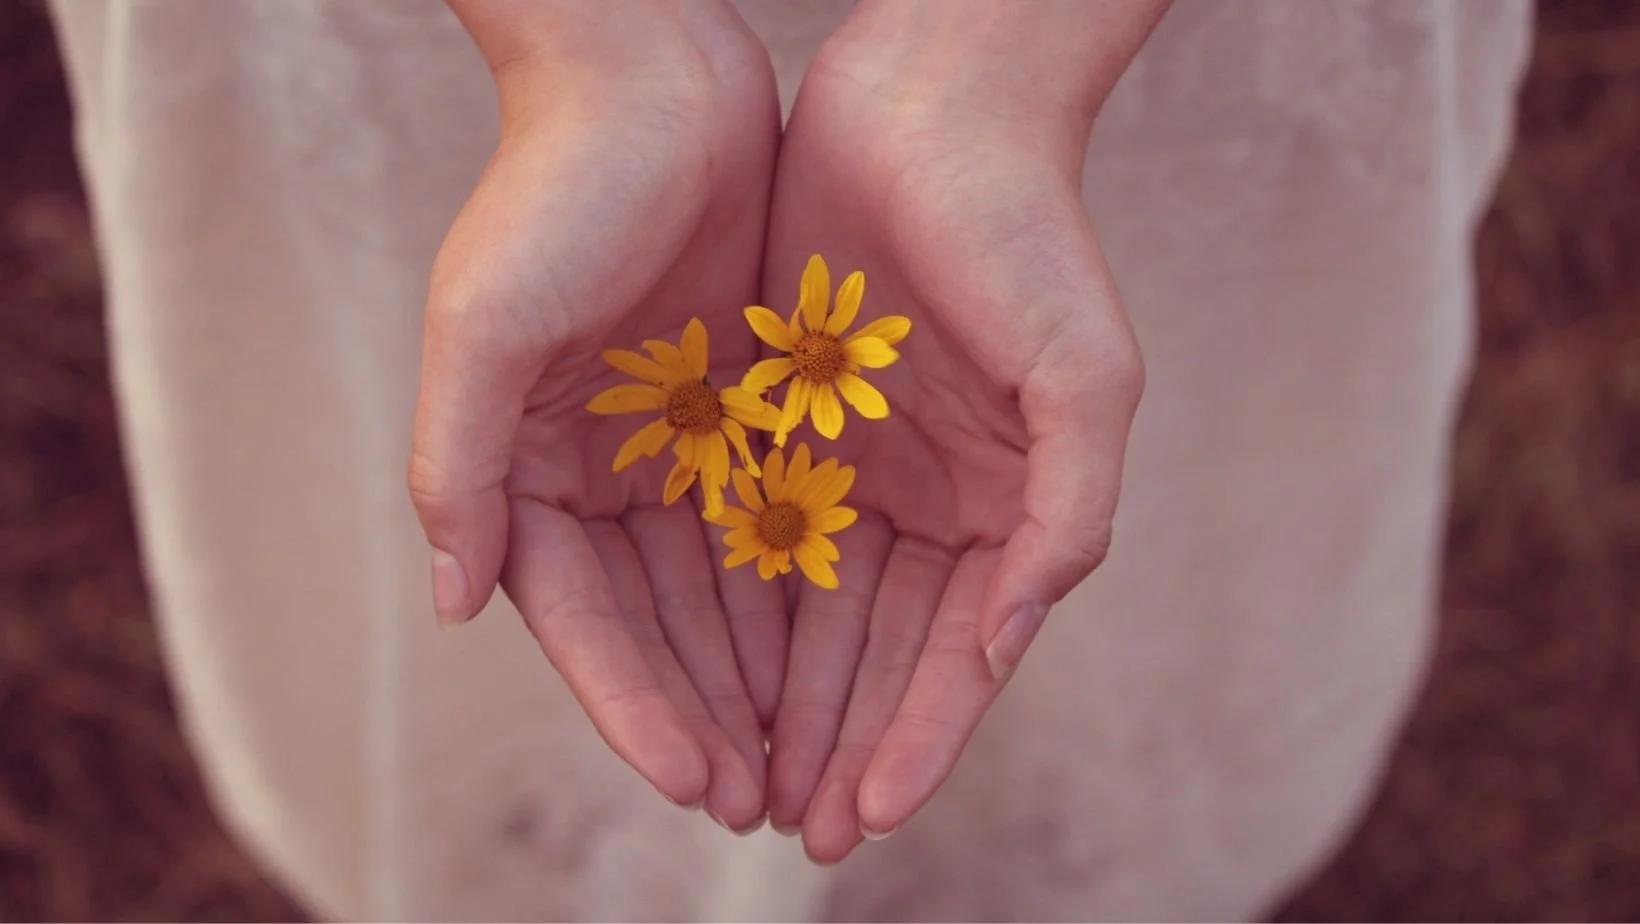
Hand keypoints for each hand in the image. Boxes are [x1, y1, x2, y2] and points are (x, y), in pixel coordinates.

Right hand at [409, 1, 784, 831]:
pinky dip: (799, 590)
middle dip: (707, 714)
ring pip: (722, 588)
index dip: (635, 704)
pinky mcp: (743, 409)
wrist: (652, 78)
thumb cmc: (555, 190)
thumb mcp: (485, 325)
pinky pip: (776, 520)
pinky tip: (839, 653)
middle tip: (766, 805)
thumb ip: (458, 465)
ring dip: (759, 674)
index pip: (582, 619)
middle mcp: (598, 469)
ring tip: (808, 759)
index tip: (698, 779)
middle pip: (657, 624)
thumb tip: (455, 604)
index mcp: (526, 466)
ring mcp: (674, 443)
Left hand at [756, 3, 1160, 860]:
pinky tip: (706, 667)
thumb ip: (1065, 517)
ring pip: (809, 607)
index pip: (958, 651)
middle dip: (840, 739)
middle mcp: (930, 499)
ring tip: (744, 780)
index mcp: (1005, 504)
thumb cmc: (1026, 233)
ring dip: (782, 696)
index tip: (870, 815)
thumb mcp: (1085, 376)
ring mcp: (855, 464)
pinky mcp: (783, 421)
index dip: (917, 736)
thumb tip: (1007, 643)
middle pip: (878, 649)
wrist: (930, 105)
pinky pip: (750, 529)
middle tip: (796, 830)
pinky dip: (733, 603)